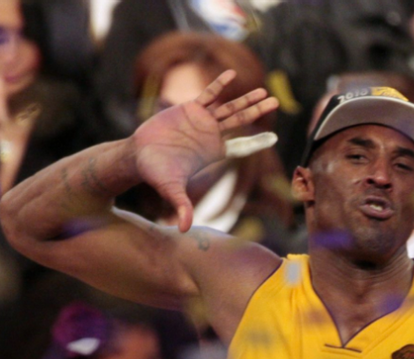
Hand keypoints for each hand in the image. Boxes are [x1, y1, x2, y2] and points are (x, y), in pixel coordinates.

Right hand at [132, 69, 277, 231]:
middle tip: (275, 101)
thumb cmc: (156, 174)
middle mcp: (211, 135)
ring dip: (245, 98)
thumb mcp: (171, 190)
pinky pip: (208, 94)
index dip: (257, 142)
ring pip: (228, 107)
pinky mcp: (189, 108)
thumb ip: (181, 206)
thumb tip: (184, 229)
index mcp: (213, 152)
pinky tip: (231, 75)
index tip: (274, 137)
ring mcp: (201, 120)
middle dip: (257, 111)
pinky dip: (219, 85)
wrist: (138, 156)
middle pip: (240, 121)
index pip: (241, 147)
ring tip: (263, 89)